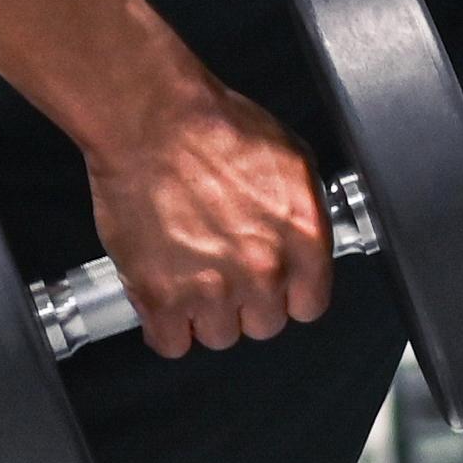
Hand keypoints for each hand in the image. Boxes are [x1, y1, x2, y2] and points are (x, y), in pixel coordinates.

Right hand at [83, 75, 334, 356]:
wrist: (151, 120)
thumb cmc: (215, 126)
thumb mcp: (292, 160)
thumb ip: (305, 212)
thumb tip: (305, 241)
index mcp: (303, 238)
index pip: (310, 305)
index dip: (288, 296)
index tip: (273, 287)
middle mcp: (263, 269)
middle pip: (265, 324)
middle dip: (247, 303)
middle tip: (225, 271)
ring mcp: (211, 287)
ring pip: (219, 336)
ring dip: (206, 314)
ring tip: (191, 278)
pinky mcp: (160, 296)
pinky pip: (172, 343)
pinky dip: (166, 328)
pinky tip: (165, 301)